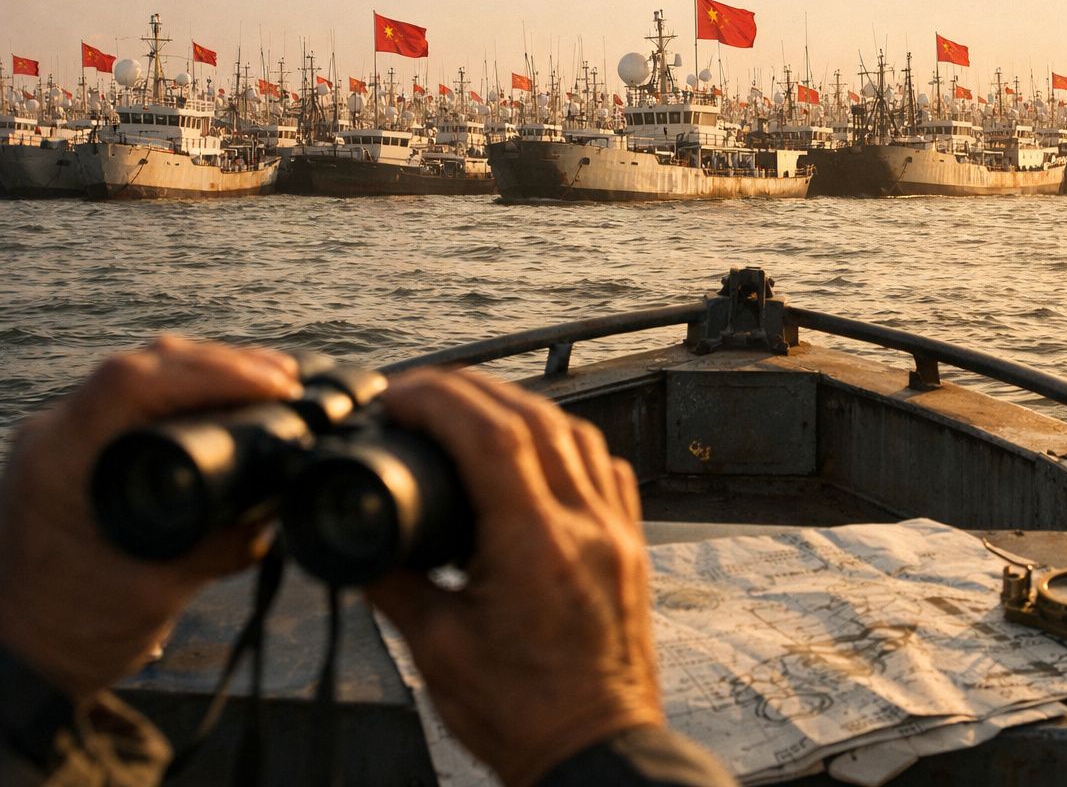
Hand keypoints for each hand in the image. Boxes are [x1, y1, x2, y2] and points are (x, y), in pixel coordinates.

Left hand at [0, 337, 299, 699]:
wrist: (21, 655)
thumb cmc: (72, 629)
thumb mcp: (157, 590)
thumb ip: (222, 546)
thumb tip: (277, 509)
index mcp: (63, 459)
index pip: (134, 381)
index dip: (213, 371)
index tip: (276, 386)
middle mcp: (58, 435)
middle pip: (147, 363)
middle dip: (225, 364)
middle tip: (288, 382)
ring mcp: (67, 438)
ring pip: (145, 373)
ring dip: (211, 371)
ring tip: (273, 384)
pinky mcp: (82, 450)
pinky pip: (141, 399)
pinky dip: (193, 393)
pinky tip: (233, 404)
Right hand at [368, 369, 660, 786]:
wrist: (594, 753)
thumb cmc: (523, 716)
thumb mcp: (436, 651)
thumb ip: (393, 585)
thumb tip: (360, 540)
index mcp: (536, 547)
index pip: (491, 436)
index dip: (439, 399)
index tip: (400, 394)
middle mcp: (586, 527)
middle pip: (534, 418)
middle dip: (471, 391)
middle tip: (421, 392)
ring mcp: (616, 533)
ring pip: (576, 434)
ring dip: (519, 409)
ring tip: (469, 410)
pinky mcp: (629, 547)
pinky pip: (605, 469)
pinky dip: (565, 444)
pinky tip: (535, 453)